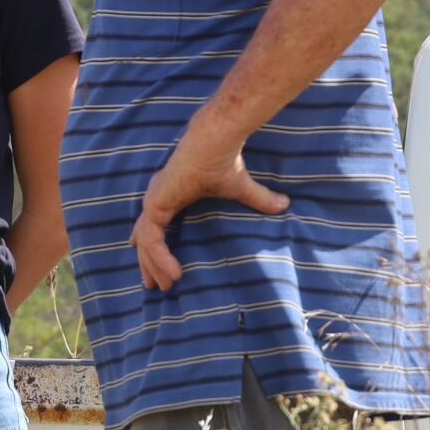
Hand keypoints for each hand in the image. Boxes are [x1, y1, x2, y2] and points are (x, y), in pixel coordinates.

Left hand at [132, 133, 289, 291]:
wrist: (216, 142)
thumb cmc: (225, 160)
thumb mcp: (241, 188)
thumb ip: (258, 199)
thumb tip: (284, 205)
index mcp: (170, 194)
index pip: (155, 225)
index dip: (153, 245)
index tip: (157, 265)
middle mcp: (157, 197)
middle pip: (145, 237)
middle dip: (147, 263)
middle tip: (154, 287)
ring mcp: (154, 200)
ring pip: (146, 242)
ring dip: (153, 266)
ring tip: (164, 287)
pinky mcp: (157, 204)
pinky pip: (152, 238)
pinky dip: (159, 257)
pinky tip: (172, 274)